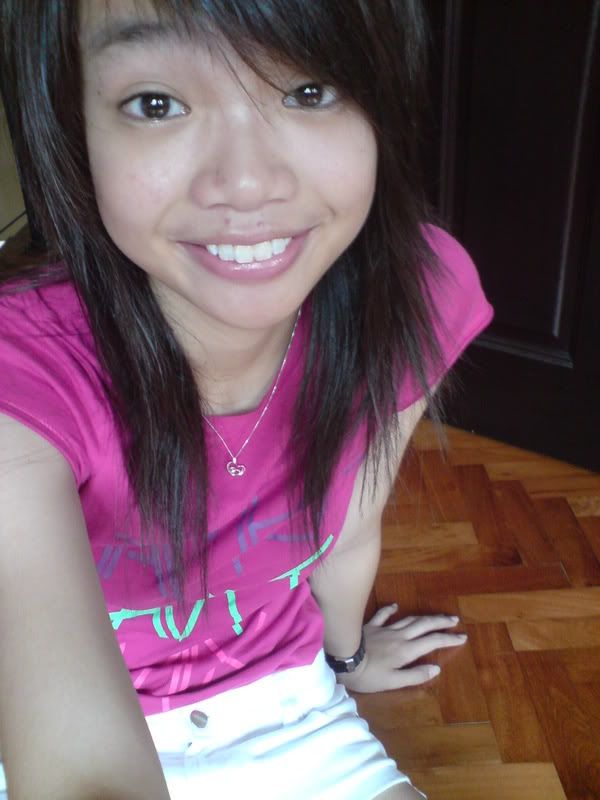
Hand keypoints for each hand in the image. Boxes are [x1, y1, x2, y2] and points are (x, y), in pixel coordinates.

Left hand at [337, 604, 467, 692]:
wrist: (343, 659)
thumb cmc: (368, 675)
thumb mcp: (393, 681)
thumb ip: (415, 675)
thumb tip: (436, 668)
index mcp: (406, 650)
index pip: (432, 642)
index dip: (448, 639)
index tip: (462, 636)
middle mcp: (399, 636)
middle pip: (424, 625)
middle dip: (441, 622)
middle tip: (454, 620)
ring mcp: (385, 629)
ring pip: (409, 619)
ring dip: (423, 617)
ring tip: (434, 616)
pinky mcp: (371, 626)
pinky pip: (383, 615)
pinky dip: (391, 609)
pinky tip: (396, 605)